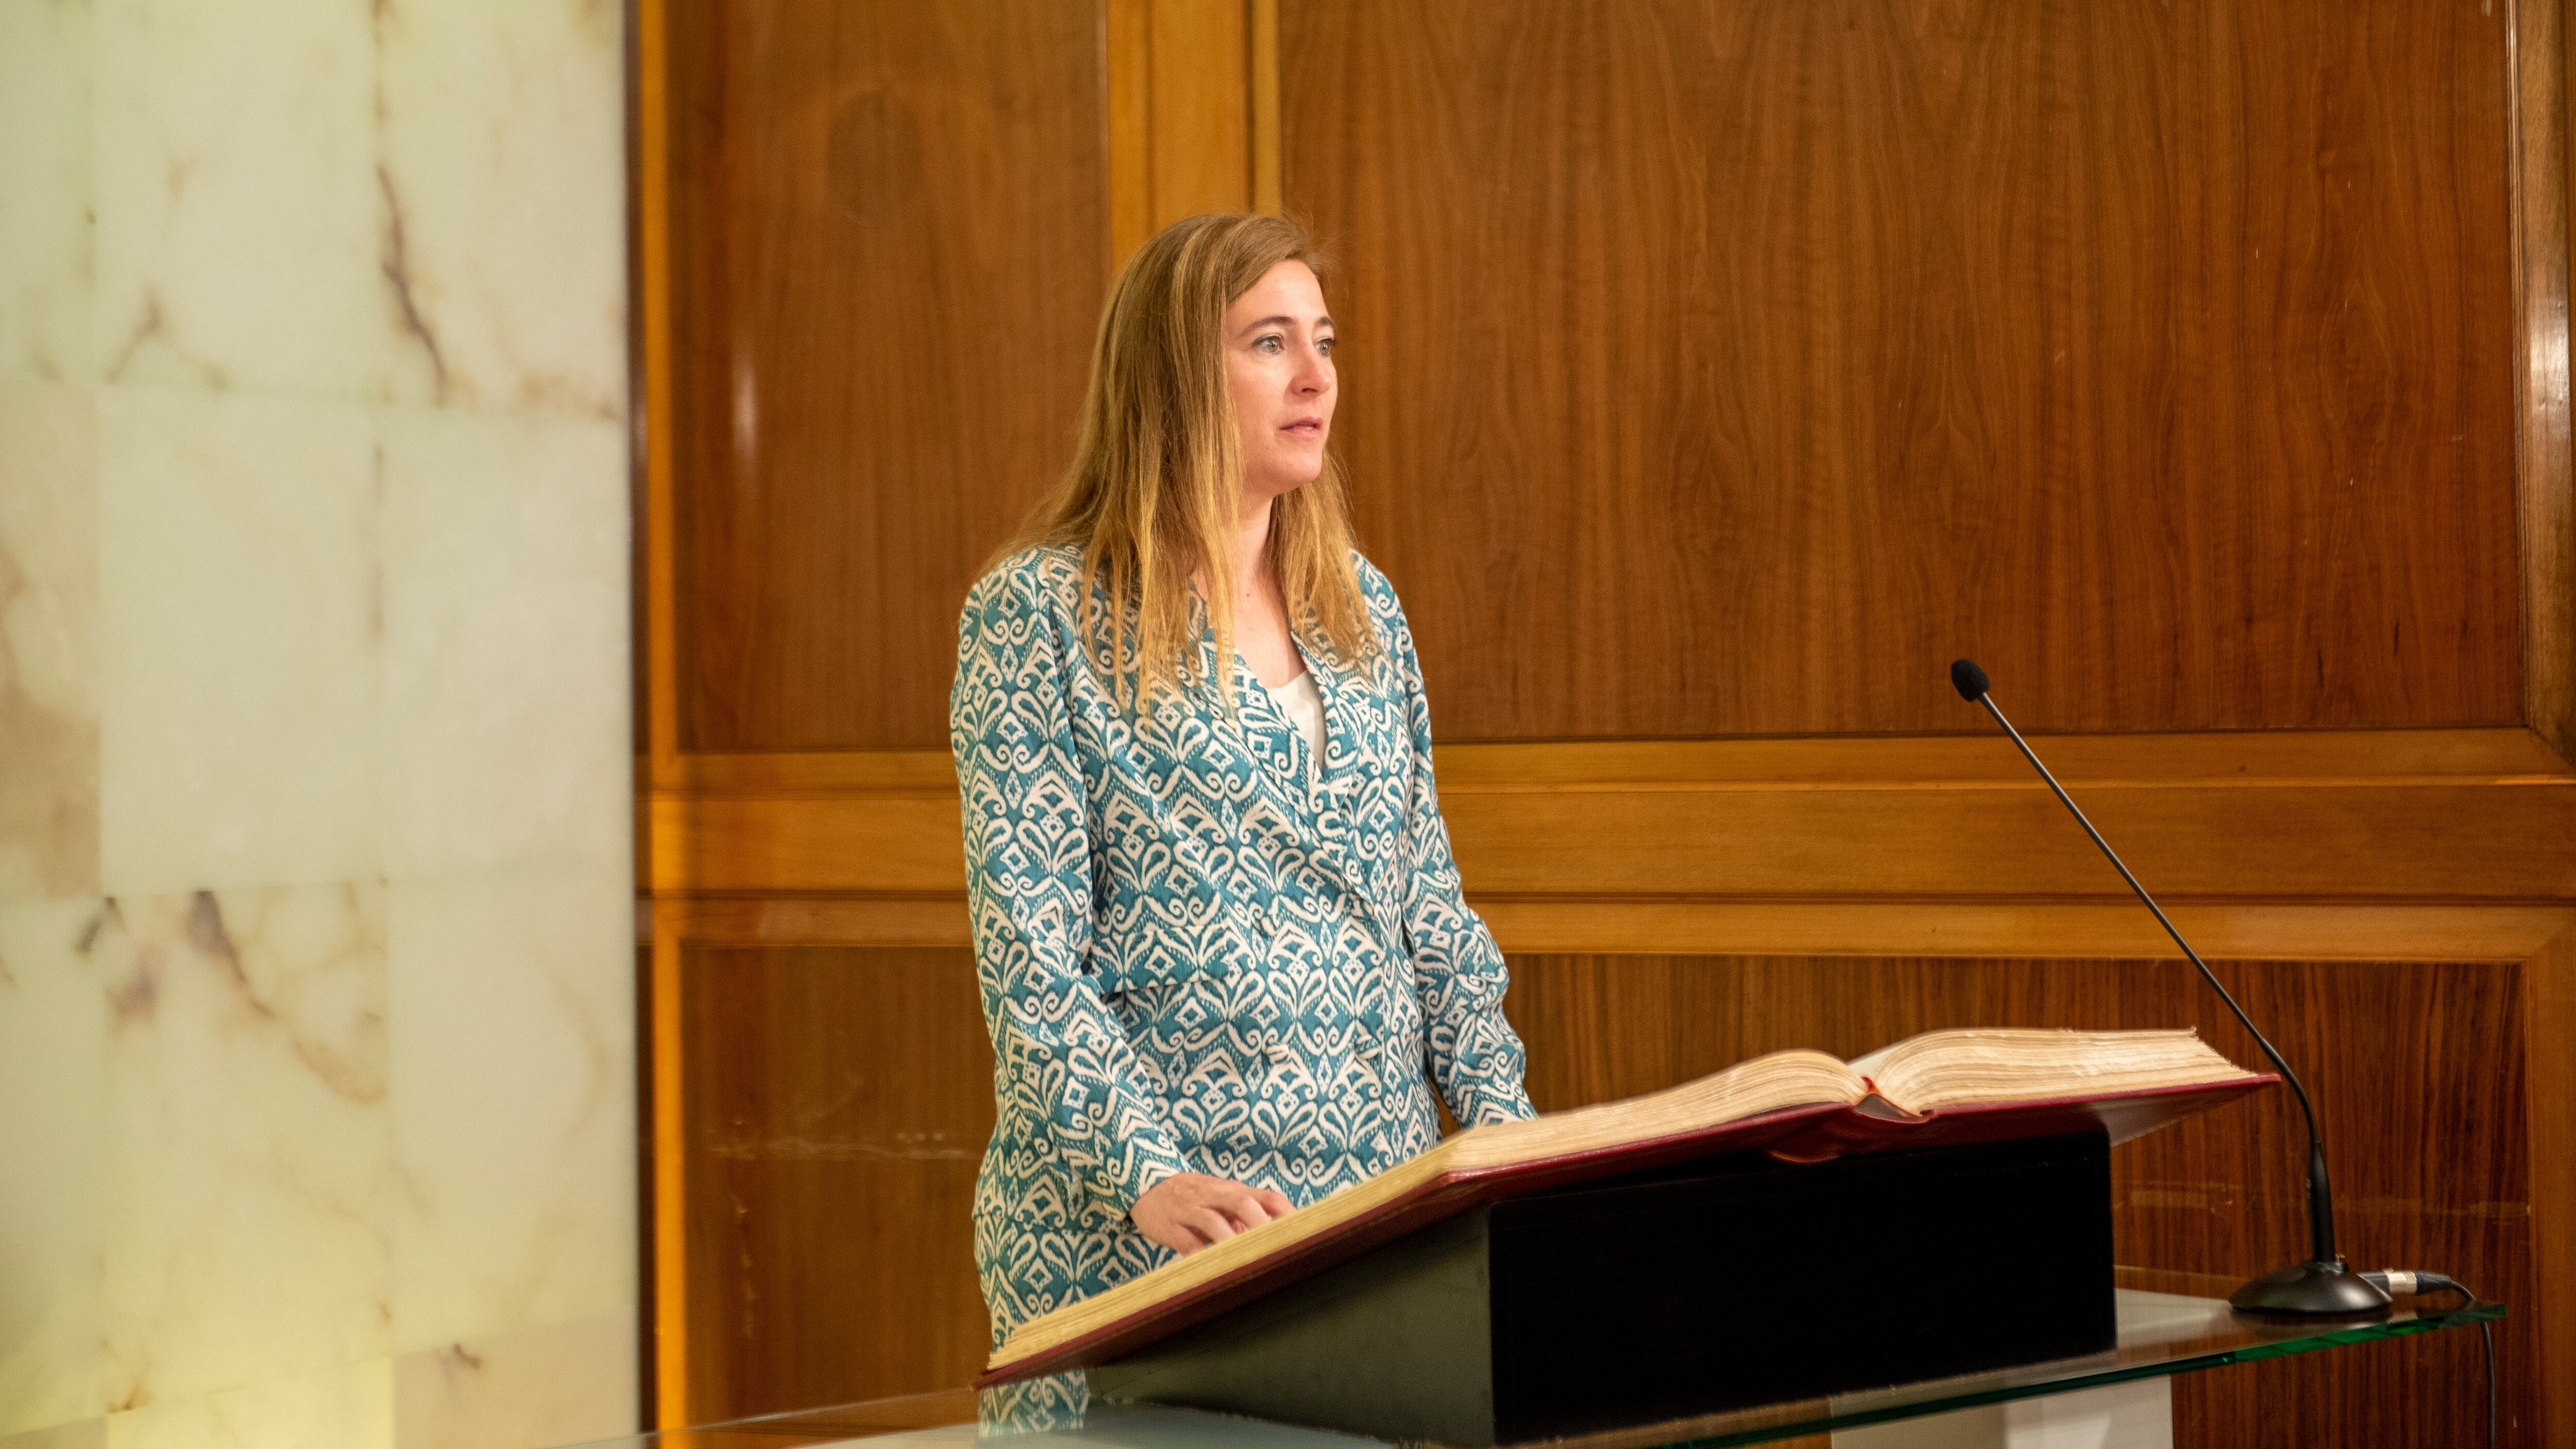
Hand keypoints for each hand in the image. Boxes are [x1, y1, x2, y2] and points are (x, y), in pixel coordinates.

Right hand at [1130, 1172, 1293, 1254]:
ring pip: (1213, 1222)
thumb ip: (1248, 1217)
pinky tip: (1211, 1270)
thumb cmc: (1195, 1197)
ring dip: (1230, 1240)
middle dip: (1261, 1223)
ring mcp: (1191, 1210)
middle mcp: (1215, 1196)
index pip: (1267, 1196)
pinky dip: (1199, 1257)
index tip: (1306, 1233)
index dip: (1287, 1213)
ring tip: (1245, 1260)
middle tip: (1278, 1245)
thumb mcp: (1223, 1199)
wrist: (1146, 1182)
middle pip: (1243, 1203)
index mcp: (1233, 1190)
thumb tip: (1280, 1241)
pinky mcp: (1170, 1226)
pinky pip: (1186, 1243)